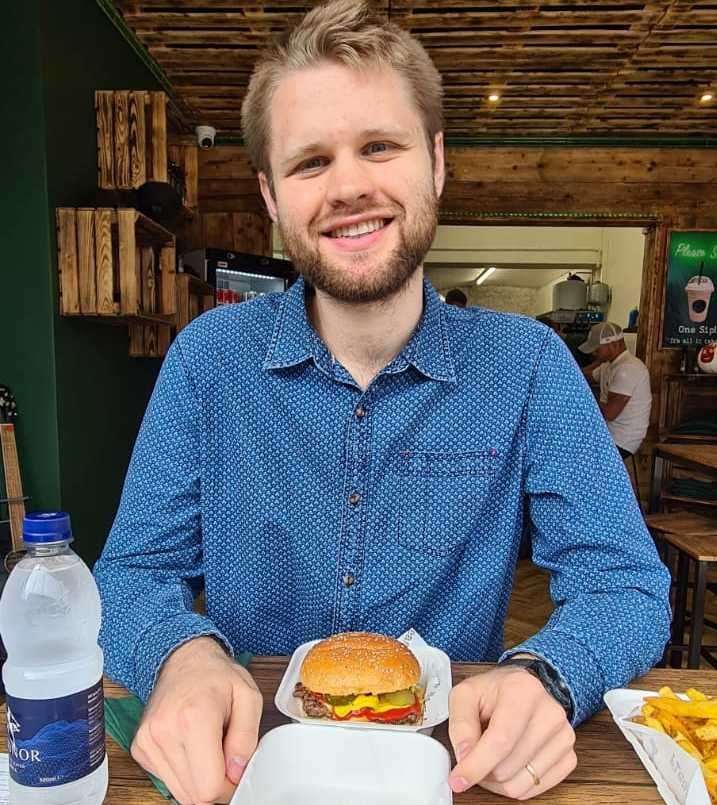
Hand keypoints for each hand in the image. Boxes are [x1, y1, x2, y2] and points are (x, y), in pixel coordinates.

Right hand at [131, 636, 262, 804]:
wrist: (184, 658)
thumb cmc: (216, 675)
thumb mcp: (248, 697)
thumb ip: (247, 738)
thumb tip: (236, 772)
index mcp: (194, 717)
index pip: (208, 787)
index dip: (228, 786)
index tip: (235, 770)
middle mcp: (165, 731)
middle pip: (193, 795)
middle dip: (214, 784)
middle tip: (224, 757)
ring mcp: (148, 740)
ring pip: (179, 791)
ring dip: (198, 778)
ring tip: (207, 746)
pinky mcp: (140, 747)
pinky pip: (165, 779)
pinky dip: (183, 771)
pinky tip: (190, 745)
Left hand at [447, 666, 575, 799]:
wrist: (525, 688)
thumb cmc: (495, 691)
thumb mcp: (466, 694)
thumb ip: (461, 724)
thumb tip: (465, 757)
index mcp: (522, 690)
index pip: (501, 740)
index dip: (476, 765)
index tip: (458, 779)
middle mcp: (549, 712)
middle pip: (507, 766)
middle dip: (483, 770)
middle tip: (474, 756)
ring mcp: (563, 736)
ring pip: (521, 783)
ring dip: (497, 781)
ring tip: (491, 759)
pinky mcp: (569, 756)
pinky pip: (536, 788)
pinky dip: (516, 784)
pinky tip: (508, 764)